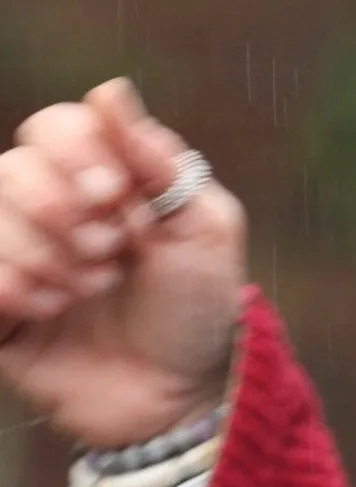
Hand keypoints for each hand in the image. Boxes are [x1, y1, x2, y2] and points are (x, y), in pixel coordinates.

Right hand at [0, 79, 247, 448]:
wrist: (180, 395)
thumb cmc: (199, 309)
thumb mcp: (205, 231)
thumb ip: (160, 160)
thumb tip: (109, 91)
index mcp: (100, 179)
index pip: (55, 127)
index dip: (79, 156)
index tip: (120, 197)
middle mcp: (48, 209)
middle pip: (14, 169)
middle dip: (67, 213)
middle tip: (111, 254)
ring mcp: (16, 255)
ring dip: (48, 258)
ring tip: (90, 292)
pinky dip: (12, 286)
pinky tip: (49, 310)